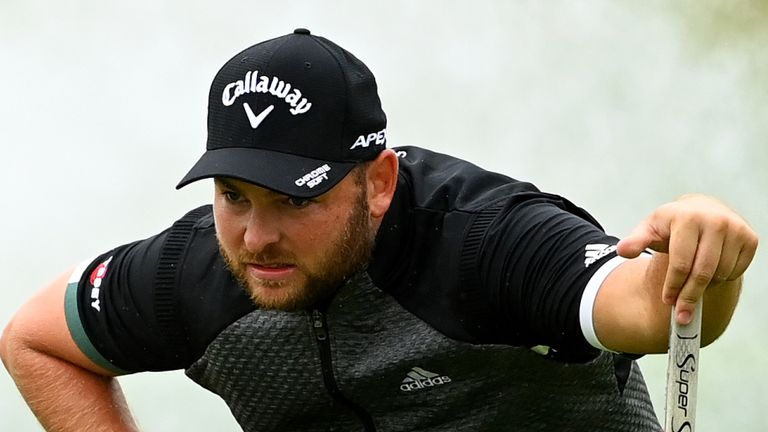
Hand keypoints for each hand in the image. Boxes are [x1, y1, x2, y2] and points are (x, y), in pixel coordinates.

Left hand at [616, 194, 757, 324]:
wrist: (702, 210)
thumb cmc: (672, 225)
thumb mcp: (650, 229)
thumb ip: (636, 241)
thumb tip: (622, 250)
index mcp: (687, 218)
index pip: (681, 262)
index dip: (673, 285)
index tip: (667, 301)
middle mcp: (715, 220)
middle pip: (702, 272)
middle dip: (690, 296)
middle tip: (681, 314)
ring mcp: (735, 229)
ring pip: (720, 274)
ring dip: (705, 287)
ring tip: (691, 286)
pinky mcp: (750, 238)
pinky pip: (736, 271)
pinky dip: (722, 279)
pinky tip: (709, 274)